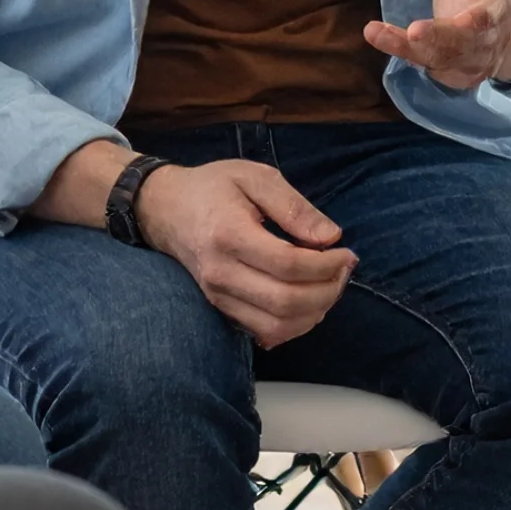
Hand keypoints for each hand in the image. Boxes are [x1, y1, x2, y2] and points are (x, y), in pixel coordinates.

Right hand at [135, 160, 355, 348]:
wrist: (164, 209)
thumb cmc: (213, 187)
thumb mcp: (255, 177)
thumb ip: (294, 206)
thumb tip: (330, 237)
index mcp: (229, 235)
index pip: (288, 265)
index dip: (327, 265)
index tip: (346, 253)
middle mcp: (220, 273)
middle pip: (286, 302)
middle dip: (327, 291)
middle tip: (343, 271)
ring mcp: (217, 296)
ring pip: (277, 326)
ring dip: (315, 312)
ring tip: (329, 285)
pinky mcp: (220, 309)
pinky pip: (265, 332)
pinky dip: (295, 324)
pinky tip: (308, 300)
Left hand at [365, 0, 510, 91]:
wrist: (508, 33)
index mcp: (493, 15)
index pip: (480, 23)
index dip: (463, 26)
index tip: (439, 23)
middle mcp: (483, 46)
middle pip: (455, 48)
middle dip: (431, 41)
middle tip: (409, 33)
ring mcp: (469, 66)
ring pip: (437, 61)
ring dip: (405, 48)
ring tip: (376, 33)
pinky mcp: (453, 77)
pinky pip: (427, 68)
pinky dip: (403, 54)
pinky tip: (381, 38)